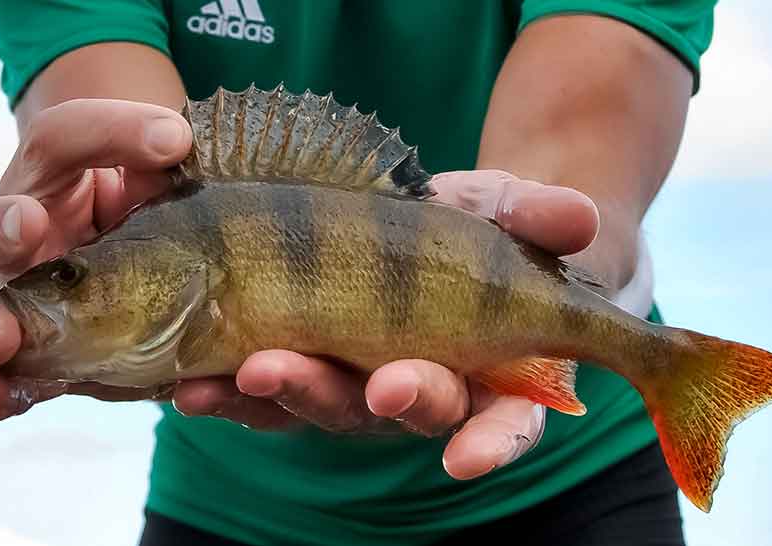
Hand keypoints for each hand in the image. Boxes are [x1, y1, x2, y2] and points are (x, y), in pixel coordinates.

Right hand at [0, 98, 193, 418]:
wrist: (161, 258)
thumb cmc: (147, 195)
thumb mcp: (159, 164)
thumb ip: (164, 154)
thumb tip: (176, 143)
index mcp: (52, 174)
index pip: (65, 142)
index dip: (109, 135)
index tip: (169, 142)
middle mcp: (24, 239)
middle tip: (28, 227)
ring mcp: (25, 305)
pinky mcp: (46, 362)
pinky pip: (11, 381)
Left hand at [171, 170, 600, 478]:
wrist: (434, 225)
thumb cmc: (495, 235)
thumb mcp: (519, 215)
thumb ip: (545, 217)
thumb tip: (580, 218)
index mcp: (493, 374)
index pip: (503, 423)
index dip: (488, 443)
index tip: (465, 459)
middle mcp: (422, 390)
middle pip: (395, 413)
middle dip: (363, 398)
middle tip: (338, 378)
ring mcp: (356, 381)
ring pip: (320, 404)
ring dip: (281, 393)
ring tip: (243, 371)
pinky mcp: (301, 362)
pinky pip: (263, 389)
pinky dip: (227, 385)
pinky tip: (192, 379)